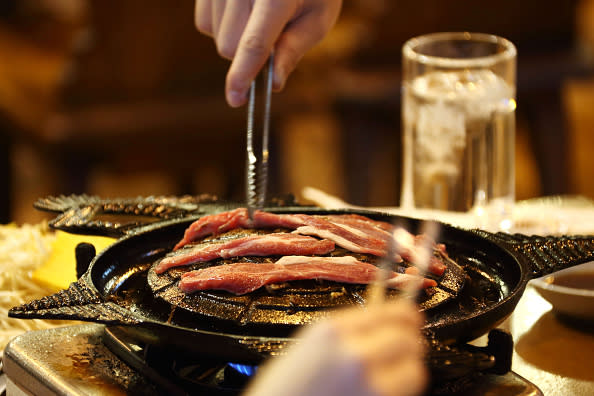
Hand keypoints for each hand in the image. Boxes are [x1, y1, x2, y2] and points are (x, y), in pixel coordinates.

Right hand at [194, 0, 342, 106]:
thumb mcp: (318, 17)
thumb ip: (294, 49)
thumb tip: (274, 83)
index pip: (254, 43)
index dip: (243, 75)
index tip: (236, 99)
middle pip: (229, 46)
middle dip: (248, 56)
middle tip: (273, 37)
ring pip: (215, 37)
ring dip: (236, 40)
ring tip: (260, 17)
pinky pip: (204, 23)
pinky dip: (222, 27)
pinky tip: (242, 12)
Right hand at [243, 300, 427, 395]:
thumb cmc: (283, 387)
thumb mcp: (309, 344)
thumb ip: (345, 331)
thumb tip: (380, 322)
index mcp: (332, 331)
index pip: (388, 312)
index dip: (405, 313)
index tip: (410, 315)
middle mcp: (353, 355)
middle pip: (406, 338)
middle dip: (411, 338)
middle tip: (409, 340)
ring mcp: (367, 384)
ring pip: (414, 369)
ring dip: (411, 366)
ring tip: (400, 367)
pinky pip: (404, 393)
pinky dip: (402, 388)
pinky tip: (388, 386)